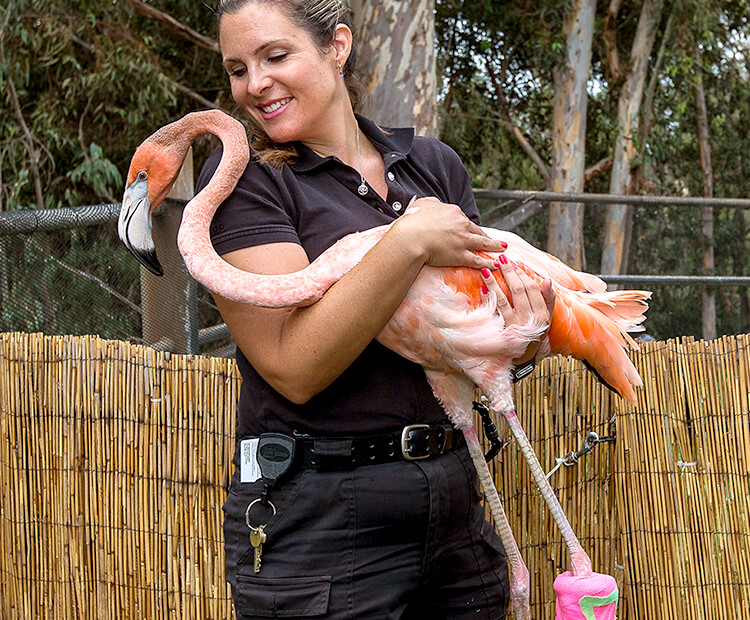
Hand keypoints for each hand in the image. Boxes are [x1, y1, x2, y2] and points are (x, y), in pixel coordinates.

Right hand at [392, 197, 506, 269]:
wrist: (411, 237)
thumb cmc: (412, 221)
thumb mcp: (421, 205)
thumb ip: (431, 203)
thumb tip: (434, 204)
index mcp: (453, 212)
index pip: (463, 219)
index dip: (466, 225)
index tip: (468, 229)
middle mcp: (461, 224)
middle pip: (477, 230)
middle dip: (486, 235)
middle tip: (494, 239)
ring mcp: (463, 240)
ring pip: (483, 243)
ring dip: (495, 246)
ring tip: (503, 248)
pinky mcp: (461, 255)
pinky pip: (478, 260)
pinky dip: (488, 262)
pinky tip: (495, 264)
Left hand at [480, 256, 555, 364]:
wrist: (521, 358)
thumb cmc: (533, 333)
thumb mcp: (545, 319)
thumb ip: (548, 299)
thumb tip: (547, 280)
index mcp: (542, 316)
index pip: (531, 289)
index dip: (521, 274)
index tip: (512, 263)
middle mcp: (529, 321)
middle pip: (518, 291)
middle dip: (508, 273)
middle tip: (499, 260)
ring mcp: (514, 328)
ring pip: (503, 300)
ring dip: (493, 283)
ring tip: (485, 270)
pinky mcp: (501, 334)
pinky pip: (493, 313)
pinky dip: (488, 299)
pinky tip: (482, 288)